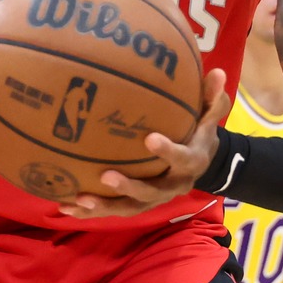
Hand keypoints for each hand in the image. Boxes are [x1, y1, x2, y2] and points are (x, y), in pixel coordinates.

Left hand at [61, 69, 230, 219]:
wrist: (200, 160)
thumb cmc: (198, 132)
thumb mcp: (209, 116)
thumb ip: (211, 98)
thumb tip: (218, 71)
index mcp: (190, 162)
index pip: (182, 158)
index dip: (167, 151)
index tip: (149, 138)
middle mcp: (172, 186)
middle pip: (151, 193)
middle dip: (129, 187)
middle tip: (106, 176)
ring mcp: (153, 198)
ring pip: (129, 208)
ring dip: (104, 206)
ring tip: (80, 199)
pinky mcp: (137, 203)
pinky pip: (113, 210)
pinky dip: (90, 211)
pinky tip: (65, 206)